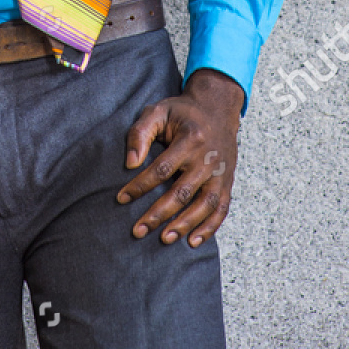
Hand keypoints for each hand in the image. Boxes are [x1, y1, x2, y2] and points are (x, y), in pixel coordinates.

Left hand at [117, 69, 244, 246]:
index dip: (141, 185)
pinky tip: (192, 241)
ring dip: (184, 224)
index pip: (162, 168)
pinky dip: (209, 228)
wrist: (217, 107)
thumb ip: (140, 132)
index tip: (121, 198)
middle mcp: (208, 157)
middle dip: (158, 213)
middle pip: (182, 191)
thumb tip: (130, 163)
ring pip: (205, 204)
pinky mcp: (227, 181)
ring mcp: (220, 172)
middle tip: (137, 230)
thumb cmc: (182, 113)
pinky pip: (222, 208)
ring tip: (164, 238)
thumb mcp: (158, 111)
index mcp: (190, 138)